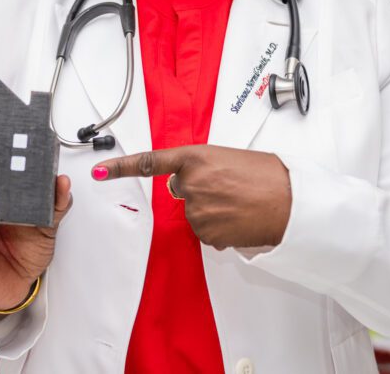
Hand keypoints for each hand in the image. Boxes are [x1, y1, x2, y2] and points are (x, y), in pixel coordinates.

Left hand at [91, 145, 290, 249]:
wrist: (291, 203)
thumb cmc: (269, 176)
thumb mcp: (232, 158)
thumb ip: (205, 166)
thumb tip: (194, 182)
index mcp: (197, 157)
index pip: (150, 162)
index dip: (121, 168)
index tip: (99, 171)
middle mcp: (191, 183)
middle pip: (181, 190)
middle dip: (199, 190)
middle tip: (229, 188)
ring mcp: (196, 210)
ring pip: (195, 213)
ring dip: (212, 211)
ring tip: (240, 204)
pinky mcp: (205, 233)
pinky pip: (206, 232)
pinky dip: (220, 228)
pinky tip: (239, 219)